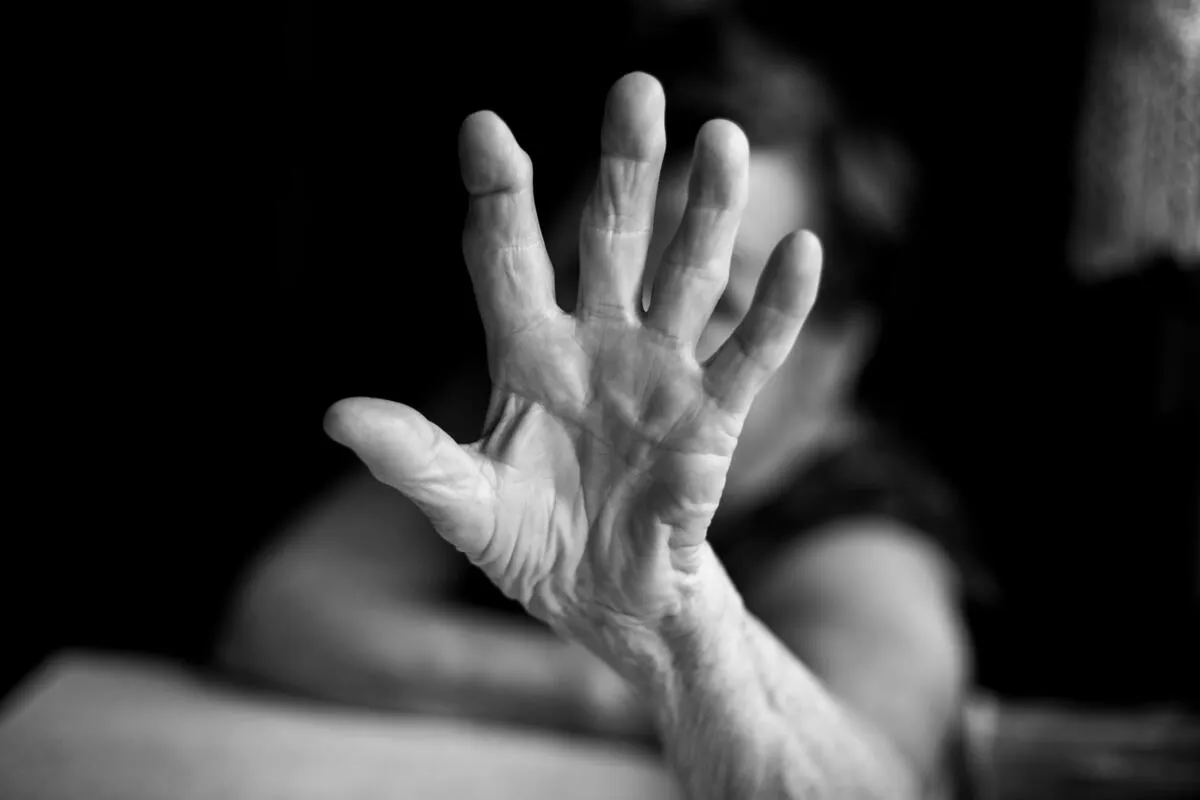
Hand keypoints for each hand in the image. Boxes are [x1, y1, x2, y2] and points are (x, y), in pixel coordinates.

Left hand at [326, 72, 821, 684]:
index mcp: (527, 353)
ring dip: (706, 212)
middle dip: (623, 170)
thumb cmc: (532, 544)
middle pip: (611, 240)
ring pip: (688, 277)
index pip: (509, 258)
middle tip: (635, 89)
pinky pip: (751, 354)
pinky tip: (802, 251)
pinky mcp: (713, 417)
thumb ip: (413, 459)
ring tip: (722, 137)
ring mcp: (660, 373)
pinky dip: (779, 308)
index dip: (499, 198)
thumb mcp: (465, 505)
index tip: (484, 130)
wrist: (606, 599)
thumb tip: (337, 415)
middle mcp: (597, 343)